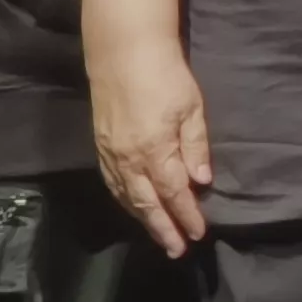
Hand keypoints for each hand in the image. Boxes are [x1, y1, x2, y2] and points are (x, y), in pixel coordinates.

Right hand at [90, 40, 213, 256]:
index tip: (198, 233)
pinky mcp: (100, 145)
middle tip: (177, 249)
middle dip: (163, 228)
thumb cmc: (165, 75)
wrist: (123, 52)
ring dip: (143, 219)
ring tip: (159, 235)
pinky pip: (112, 183)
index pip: (174, 192)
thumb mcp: (191, 108)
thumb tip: (201, 181)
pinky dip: (125, 200)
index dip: (186, 215)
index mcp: (155, 149)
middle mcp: (129, 158)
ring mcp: (110, 153)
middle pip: (147, 203)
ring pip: (127, 196)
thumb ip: (195, 146)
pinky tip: (134, 207)